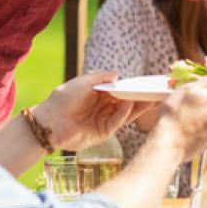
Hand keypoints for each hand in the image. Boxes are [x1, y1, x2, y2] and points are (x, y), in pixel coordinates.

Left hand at [34, 72, 151, 151]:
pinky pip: (117, 122)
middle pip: (128, 102)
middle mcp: (104, 108)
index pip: (122, 91)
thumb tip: (119, 74)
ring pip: (126, 113)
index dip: (135, 87)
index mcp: (99, 95)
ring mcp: (104, 120)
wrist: (48, 122)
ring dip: (139, 107)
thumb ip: (101, 78)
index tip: (149, 83)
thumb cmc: (63, 99)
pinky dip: (124, 113)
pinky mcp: (102, 132)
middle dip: (142, 98)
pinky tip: (128, 104)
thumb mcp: (83, 82)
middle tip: (158, 92)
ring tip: (152, 99)